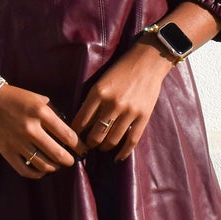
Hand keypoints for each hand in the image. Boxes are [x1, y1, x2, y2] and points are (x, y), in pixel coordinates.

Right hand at [0, 84, 79, 180]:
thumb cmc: (17, 97)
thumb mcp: (39, 99)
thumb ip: (54, 114)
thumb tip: (69, 132)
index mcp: (41, 112)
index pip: (67, 135)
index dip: (79, 146)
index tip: (83, 150)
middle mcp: (30, 128)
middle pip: (57, 154)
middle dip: (69, 160)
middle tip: (71, 161)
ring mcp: (17, 141)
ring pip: (43, 165)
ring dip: (54, 167)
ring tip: (56, 165)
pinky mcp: (6, 151)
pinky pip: (25, 170)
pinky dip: (37, 174)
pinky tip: (41, 170)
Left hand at [73, 44, 169, 160]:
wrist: (148, 62)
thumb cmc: (121, 70)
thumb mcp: (101, 82)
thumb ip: (92, 101)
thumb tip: (81, 123)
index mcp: (98, 92)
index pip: (80, 121)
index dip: (74, 134)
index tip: (73, 139)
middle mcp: (112, 103)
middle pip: (95, 135)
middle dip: (89, 144)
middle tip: (86, 146)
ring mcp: (129, 111)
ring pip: (112, 140)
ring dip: (104, 148)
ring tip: (101, 147)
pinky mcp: (143, 116)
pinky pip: (132, 141)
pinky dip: (123, 152)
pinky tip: (117, 157)